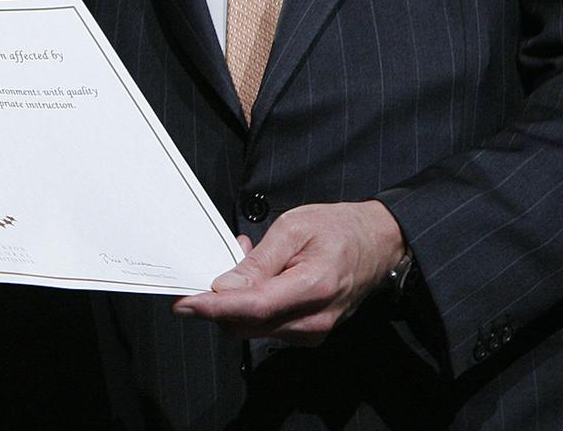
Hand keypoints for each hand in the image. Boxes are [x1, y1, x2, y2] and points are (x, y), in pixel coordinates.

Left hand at [171, 200, 407, 344]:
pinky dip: (252, 305)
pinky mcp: (309, 334)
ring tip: (251, 259)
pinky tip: (263, 277)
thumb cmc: (338, 229)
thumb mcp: (294, 228)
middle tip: (225, 259)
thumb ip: (259, 262)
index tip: (184, 305)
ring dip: (237, 300)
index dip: (212, 308)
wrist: (378, 243)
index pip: (250, 308)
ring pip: (252, 328)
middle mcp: (313, 320)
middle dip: (220, 300)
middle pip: (246, 325)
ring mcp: (313, 332)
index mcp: (312, 288)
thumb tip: (224, 288)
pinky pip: (266, 326)